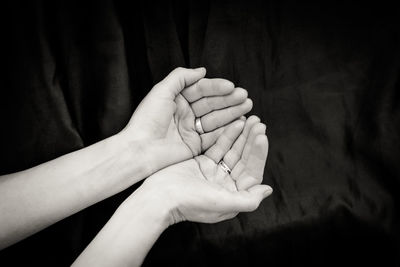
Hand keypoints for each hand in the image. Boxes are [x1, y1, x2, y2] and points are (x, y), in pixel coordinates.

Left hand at [118, 67, 251, 173]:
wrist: (139, 149)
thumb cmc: (147, 119)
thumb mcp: (161, 91)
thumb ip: (181, 77)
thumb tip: (202, 70)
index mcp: (177, 99)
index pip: (201, 90)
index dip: (217, 88)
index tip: (232, 87)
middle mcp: (185, 114)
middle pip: (211, 104)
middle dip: (229, 101)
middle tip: (245, 98)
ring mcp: (191, 130)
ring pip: (215, 119)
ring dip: (231, 113)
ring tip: (247, 108)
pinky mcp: (194, 146)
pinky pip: (213, 137)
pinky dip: (226, 131)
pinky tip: (239, 124)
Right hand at [141, 116, 270, 224]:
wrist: (158, 198)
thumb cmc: (189, 203)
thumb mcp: (222, 203)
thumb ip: (248, 199)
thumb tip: (267, 189)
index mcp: (233, 196)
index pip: (252, 172)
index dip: (258, 154)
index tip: (261, 136)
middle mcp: (226, 184)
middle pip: (243, 159)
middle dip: (251, 141)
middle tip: (258, 122)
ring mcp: (214, 173)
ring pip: (232, 151)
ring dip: (241, 135)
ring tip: (250, 119)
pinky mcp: (202, 163)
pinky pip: (218, 146)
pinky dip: (226, 135)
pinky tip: (235, 123)